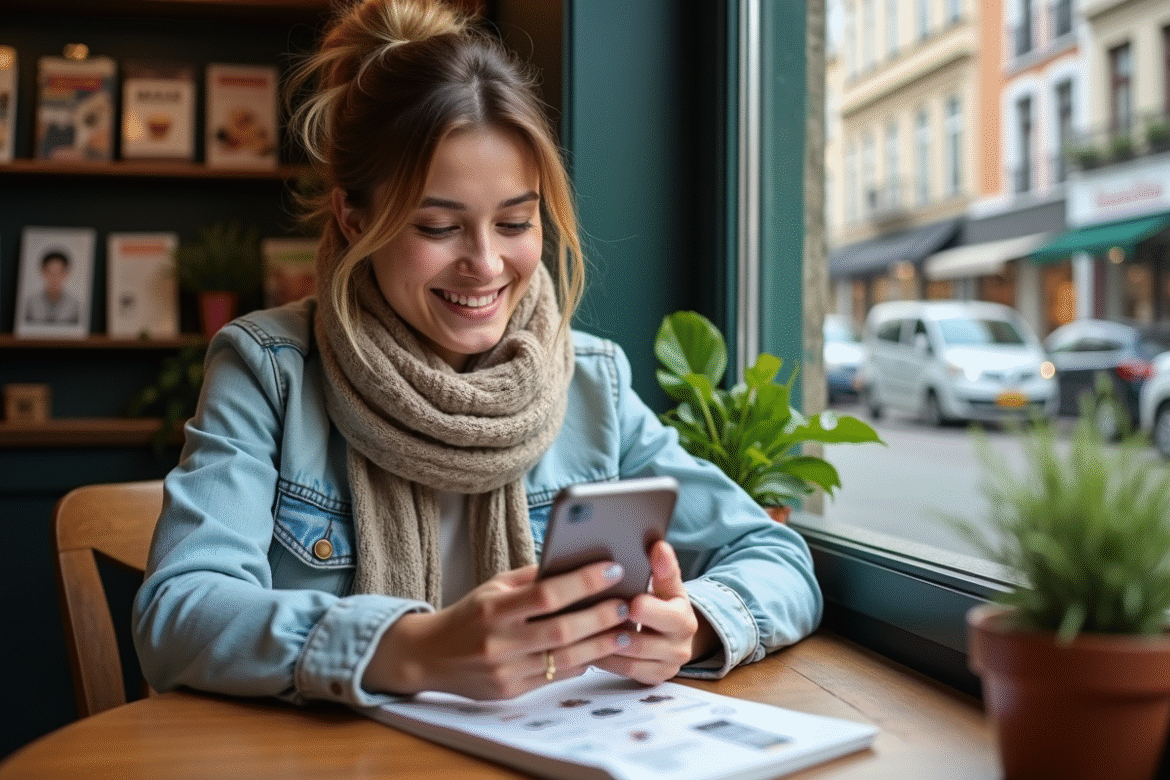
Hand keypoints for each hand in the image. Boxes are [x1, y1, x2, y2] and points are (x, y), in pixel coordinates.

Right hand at [362, 561, 632, 699]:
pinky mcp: (510, 691)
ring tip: (623, 631)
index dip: (583, 581)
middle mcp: (499, 641)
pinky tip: (598, 651)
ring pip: (563, 658)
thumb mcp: (493, 587)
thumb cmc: (470, 615)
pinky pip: (554, 677)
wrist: (430, 656)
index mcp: (494, 609)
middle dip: (600, 616)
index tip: (611, 569)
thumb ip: (531, 577)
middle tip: (626, 603)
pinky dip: (579, 663)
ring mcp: (505, 670)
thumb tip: (574, 562)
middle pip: (561, 630)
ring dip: (599, 645)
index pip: (546, 593)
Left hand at [592, 540, 717, 684]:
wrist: (675, 633)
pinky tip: (585, 647)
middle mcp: (680, 647)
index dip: (647, 611)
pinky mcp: (653, 679)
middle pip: (643, 644)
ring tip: (580, 632)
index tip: (629, 601)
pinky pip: (624, 672)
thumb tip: (658, 545)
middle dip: (616, 631)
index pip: (668, 617)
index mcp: (685, 619)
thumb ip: (663, 567)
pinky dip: (604, 660)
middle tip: (591, 619)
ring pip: (630, 661)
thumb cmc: (664, 602)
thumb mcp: (668, 585)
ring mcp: (667, 667)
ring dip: (604, 647)